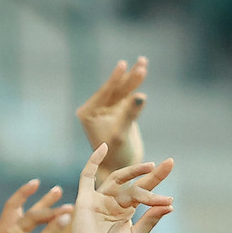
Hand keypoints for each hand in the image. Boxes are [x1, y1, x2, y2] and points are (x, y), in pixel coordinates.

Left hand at [0, 178, 69, 232]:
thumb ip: (53, 231)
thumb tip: (68, 214)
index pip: (31, 215)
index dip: (51, 211)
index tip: (69, 207)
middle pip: (17, 207)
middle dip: (30, 195)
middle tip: (40, 183)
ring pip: (23, 216)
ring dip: (38, 205)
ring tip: (56, 192)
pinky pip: (25, 226)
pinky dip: (37, 219)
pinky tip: (50, 214)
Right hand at [66, 143, 173, 232]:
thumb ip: (149, 220)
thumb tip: (169, 205)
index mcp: (124, 212)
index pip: (143, 192)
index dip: (156, 180)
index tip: (170, 167)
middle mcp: (112, 204)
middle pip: (133, 184)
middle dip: (151, 175)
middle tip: (168, 165)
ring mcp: (99, 201)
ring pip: (118, 180)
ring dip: (133, 171)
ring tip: (150, 167)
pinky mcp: (85, 200)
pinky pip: (86, 176)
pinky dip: (93, 161)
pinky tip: (103, 147)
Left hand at [76, 57, 146, 172]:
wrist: (121, 170)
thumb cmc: (116, 155)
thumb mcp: (122, 134)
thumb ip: (130, 114)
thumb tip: (140, 95)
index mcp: (88, 113)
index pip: (104, 92)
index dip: (115, 79)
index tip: (122, 65)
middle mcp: (97, 110)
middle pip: (115, 89)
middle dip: (128, 77)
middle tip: (141, 63)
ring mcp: (109, 110)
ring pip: (123, 90)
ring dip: (133, 78)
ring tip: (143, 62)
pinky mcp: (121, 113)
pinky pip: (129, 96)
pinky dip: (136, 86)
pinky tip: (142, 72)